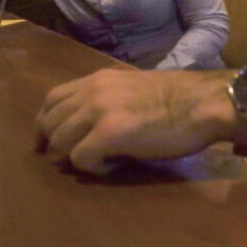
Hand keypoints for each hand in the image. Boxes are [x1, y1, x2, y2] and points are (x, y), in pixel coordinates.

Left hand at [33, 68, 233, 173]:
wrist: (202, 103)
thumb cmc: (179, 98)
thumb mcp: (133, 87)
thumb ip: (110, 98)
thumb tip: (93, 123)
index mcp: (98, 79)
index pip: (53, 97)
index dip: (45, 121)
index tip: (46, 140)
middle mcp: (92, 91)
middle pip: (49, 121)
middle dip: (50, 144)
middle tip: (64, 160)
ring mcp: (99, 111)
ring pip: (59, 141)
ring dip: (72, 156)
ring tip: (97, 161)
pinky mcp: (109, 134)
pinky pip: (80, 158)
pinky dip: (91, 168)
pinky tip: (112, 165)